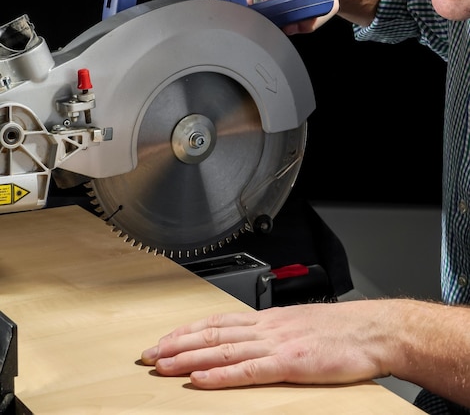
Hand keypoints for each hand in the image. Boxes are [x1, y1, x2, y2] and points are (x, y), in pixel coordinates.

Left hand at [141, 301, 391, 388]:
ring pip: (223, 350)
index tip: (163, 340)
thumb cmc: (341, 330)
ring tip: (161, 365)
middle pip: (212, 335)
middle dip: (177, 344)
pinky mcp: (290, 364)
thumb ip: (275, 333)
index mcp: (268, 319)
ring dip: (188, 358)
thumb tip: (253, 343)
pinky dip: (221, 375)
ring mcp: (277, 344)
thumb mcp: (301, 325)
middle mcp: (266, 328)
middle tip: (148, 355)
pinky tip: (200, 379)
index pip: (217, 323)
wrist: (373, 330)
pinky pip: (249, 370)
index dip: (187, 331)